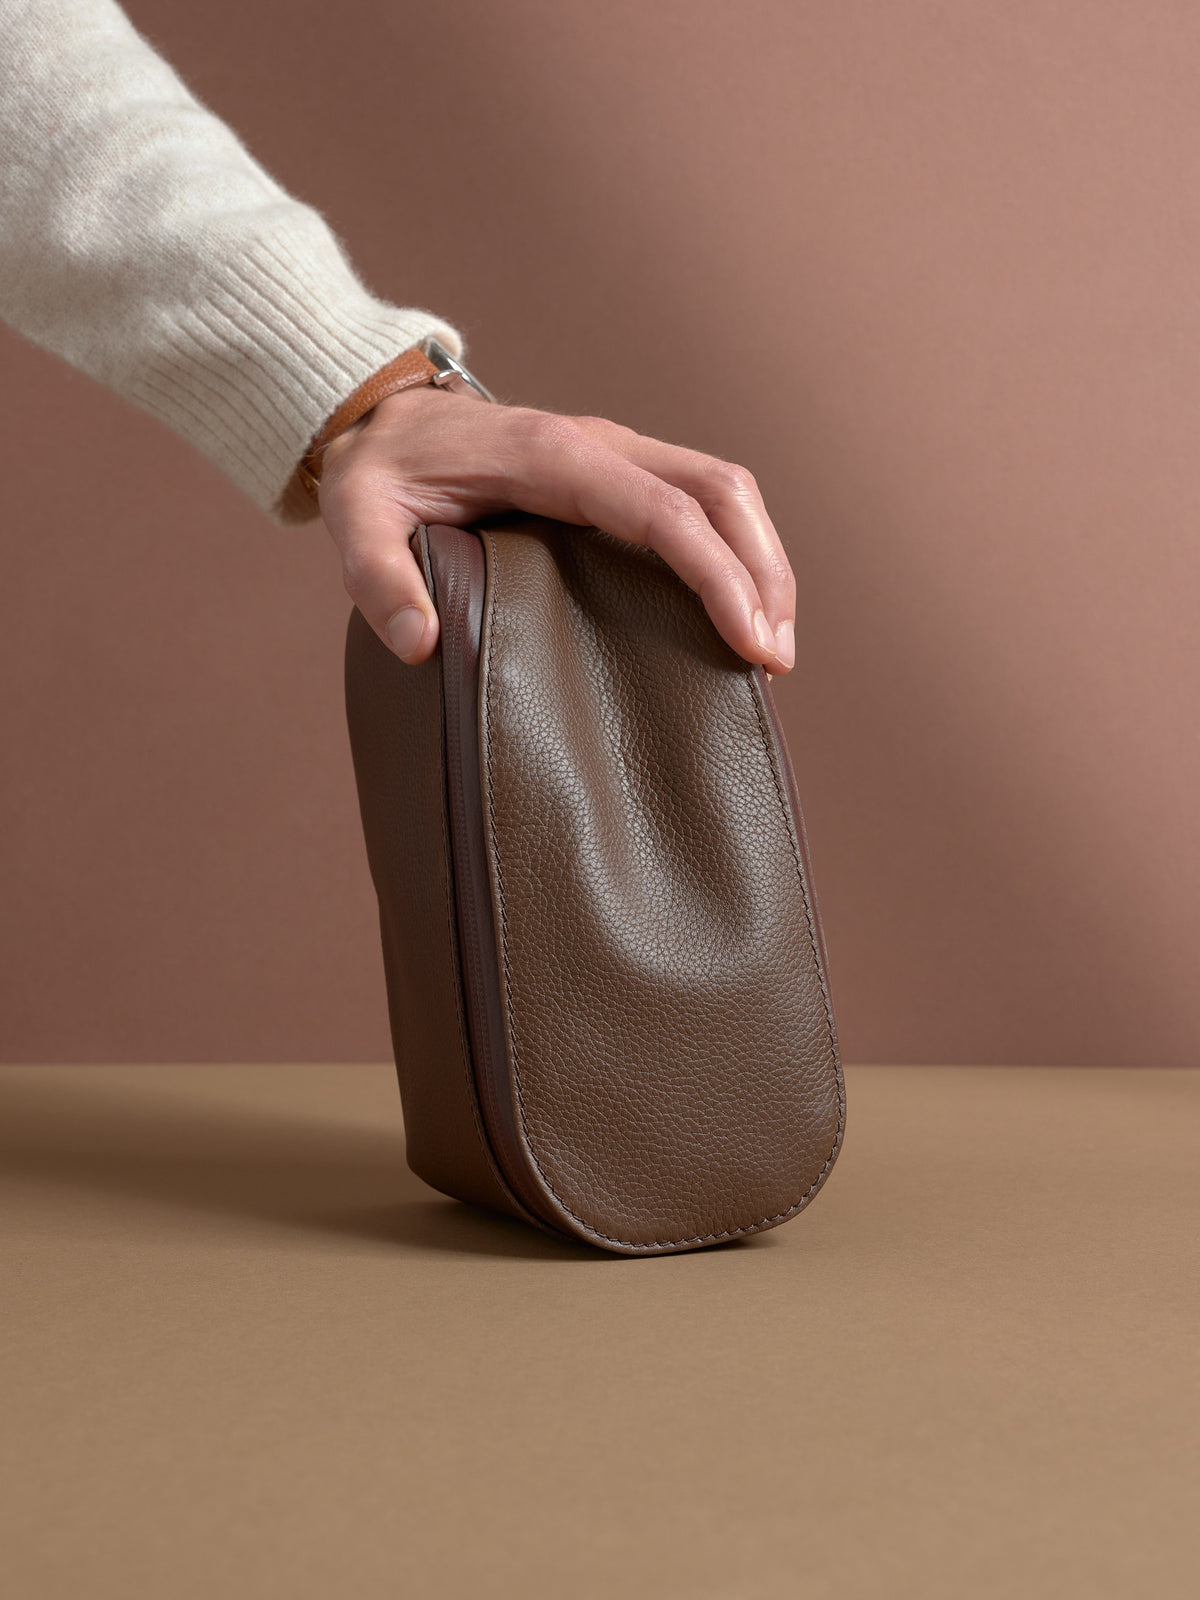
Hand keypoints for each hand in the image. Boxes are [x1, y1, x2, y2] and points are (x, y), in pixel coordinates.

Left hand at [317, 386, 795, 672]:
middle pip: (721, 492)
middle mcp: (599, 444)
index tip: (749, 645)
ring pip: (724, 490)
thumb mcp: (355, 517)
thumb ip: (378, 578)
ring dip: (762, 561)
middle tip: (771, 660)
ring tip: (770, 645)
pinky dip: (736, 548)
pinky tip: (738, 605)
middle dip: (763, 574)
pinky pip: (700, 497)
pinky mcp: (620, 469)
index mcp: (551, 457)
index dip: (718, 578)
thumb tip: (421, 644)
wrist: (384, 414)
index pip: (664, 513)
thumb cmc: (379, 470)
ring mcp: (616, 452)